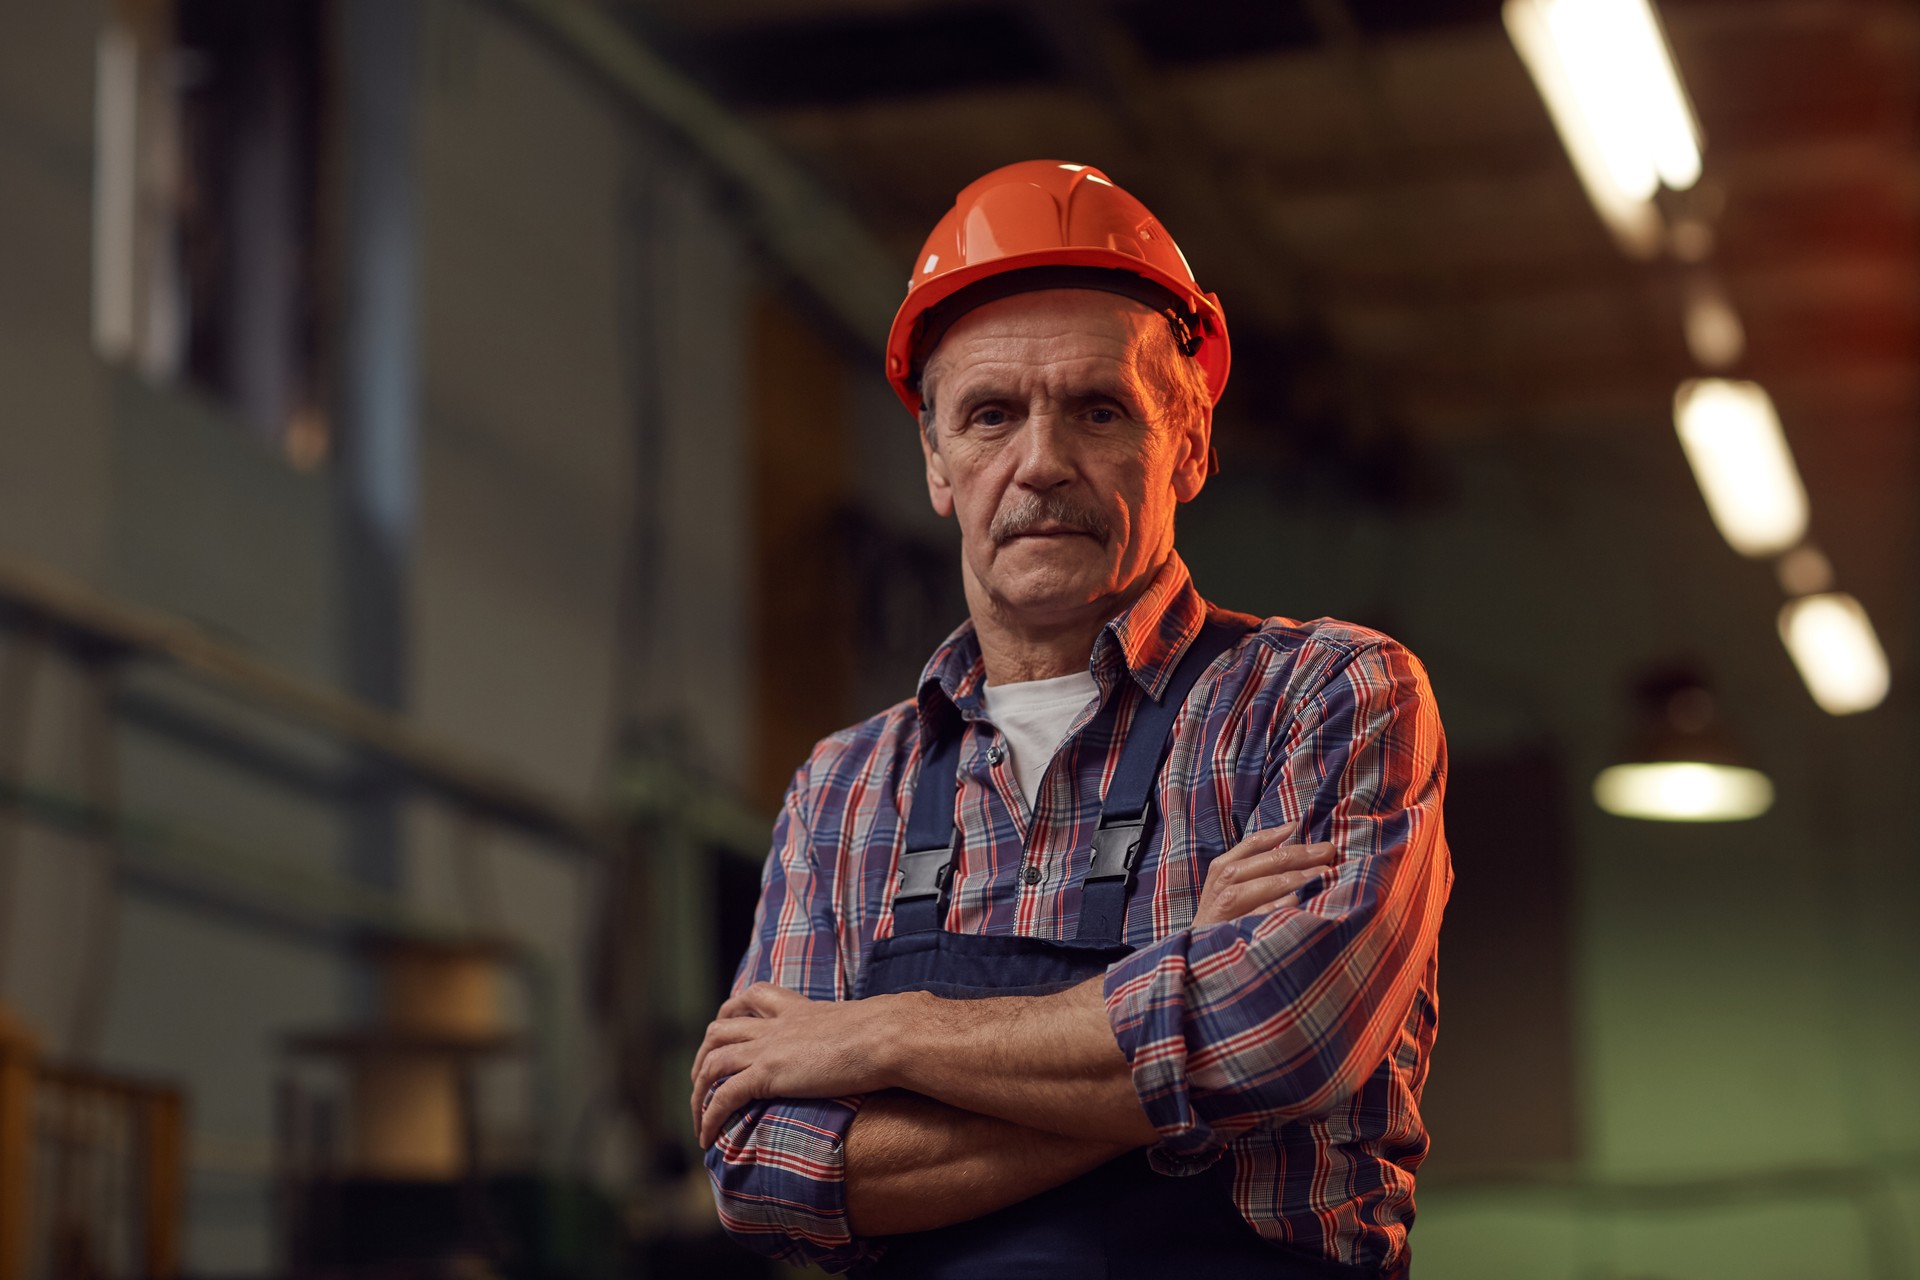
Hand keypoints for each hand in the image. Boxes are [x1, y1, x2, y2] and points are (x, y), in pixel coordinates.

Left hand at [690, 982, 898, 1147]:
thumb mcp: (862, 1026)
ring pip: (712, 1064)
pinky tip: (707, 1136)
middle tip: (702, 1085)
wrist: (885, 1037)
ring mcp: (769, 1048)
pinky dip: (709, 1117)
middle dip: (702, 1057)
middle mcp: (776, 1026)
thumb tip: (876, 1043)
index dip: (732, 1011)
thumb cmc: (886, 1034)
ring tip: (698, 1120)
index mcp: (798, 1009)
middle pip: (719, 1030)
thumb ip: (853, 1032)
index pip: (752, 996)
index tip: (727, 1029)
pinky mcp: (768, 1074)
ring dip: (697, 1093)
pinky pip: (724, 1096)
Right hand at [1190, 821, 1336, 927]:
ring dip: (1289, 878)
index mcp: (1221, 870)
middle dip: (1296, 855)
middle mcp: (1220, 885)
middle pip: (1260, 863)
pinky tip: (1295, 902)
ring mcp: (1221, 908)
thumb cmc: (1221, 920)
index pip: (1250, 845)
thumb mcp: (1231, 890)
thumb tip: (1297, 856)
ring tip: (1320, 874)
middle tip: (1327, 851)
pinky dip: (1272, 908)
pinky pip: (1253, 916)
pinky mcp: (1226, 931)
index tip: (1299, 826)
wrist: (1198, 957)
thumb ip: (1255, 871)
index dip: (1275, 834)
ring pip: (1256, 886)